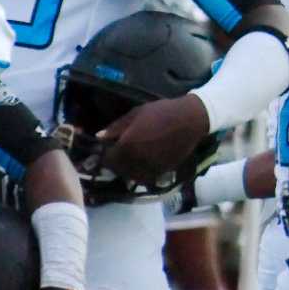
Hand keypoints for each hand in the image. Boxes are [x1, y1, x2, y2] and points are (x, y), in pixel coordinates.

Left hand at [97, 95, 211, 182]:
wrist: (190, 120)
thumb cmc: (161, 112)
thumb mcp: (135, 114)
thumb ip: (116, 128)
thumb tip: (99, 137)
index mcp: (127, 145)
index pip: (108, 159)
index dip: (106, 156)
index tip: (109, 150)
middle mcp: (136, 160)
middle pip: (119, 170)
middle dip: (117, 164)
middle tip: (121, 154)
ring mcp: (150, 168)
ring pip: (133, 176)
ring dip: (129, 170)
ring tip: (133, 159)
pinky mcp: (162, 171)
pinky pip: (147, 177)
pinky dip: (143, 172)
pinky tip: (145, 162)